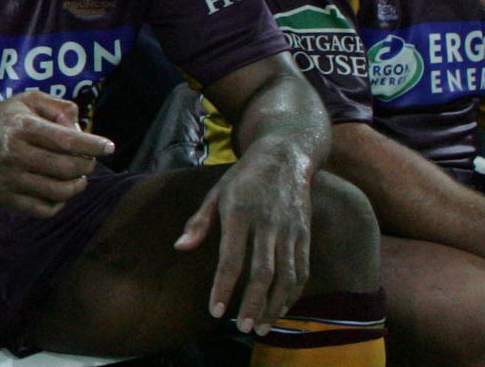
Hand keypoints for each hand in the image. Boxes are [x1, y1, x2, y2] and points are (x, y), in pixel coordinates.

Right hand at [0, 92, 113, 217]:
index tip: (108, 147)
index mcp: (23, 127)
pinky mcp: (6, 198)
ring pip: (57, 191)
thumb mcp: (25, 101)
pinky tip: (60, 193)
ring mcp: (10, 179)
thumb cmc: (1, 119)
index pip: (66, 139)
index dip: (91, 145)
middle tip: (89, 162)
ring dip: (77, 186)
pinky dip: (59, 204)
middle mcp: (16, 154)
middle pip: (66, 167)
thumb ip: (56, 106)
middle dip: (86, 166)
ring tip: (78, 178)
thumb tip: (79, 124)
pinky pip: (42, 209)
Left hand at [174, 143, 312, 335]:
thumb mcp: (216, 192)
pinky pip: (302, 270)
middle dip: (252, 303)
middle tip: (243, 328)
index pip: (231, 259)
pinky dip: (292, 293)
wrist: (285, 156)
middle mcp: (267, 224)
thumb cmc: (243, 177)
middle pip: (261, 272)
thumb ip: (199, 222)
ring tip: (261, 326)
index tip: (215, 310)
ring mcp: (289, 231)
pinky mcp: (305, 234)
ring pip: (285, 276)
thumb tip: (179, 247)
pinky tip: (280, 309)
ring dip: (274, 305)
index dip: (223, 287)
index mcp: (239, 214)